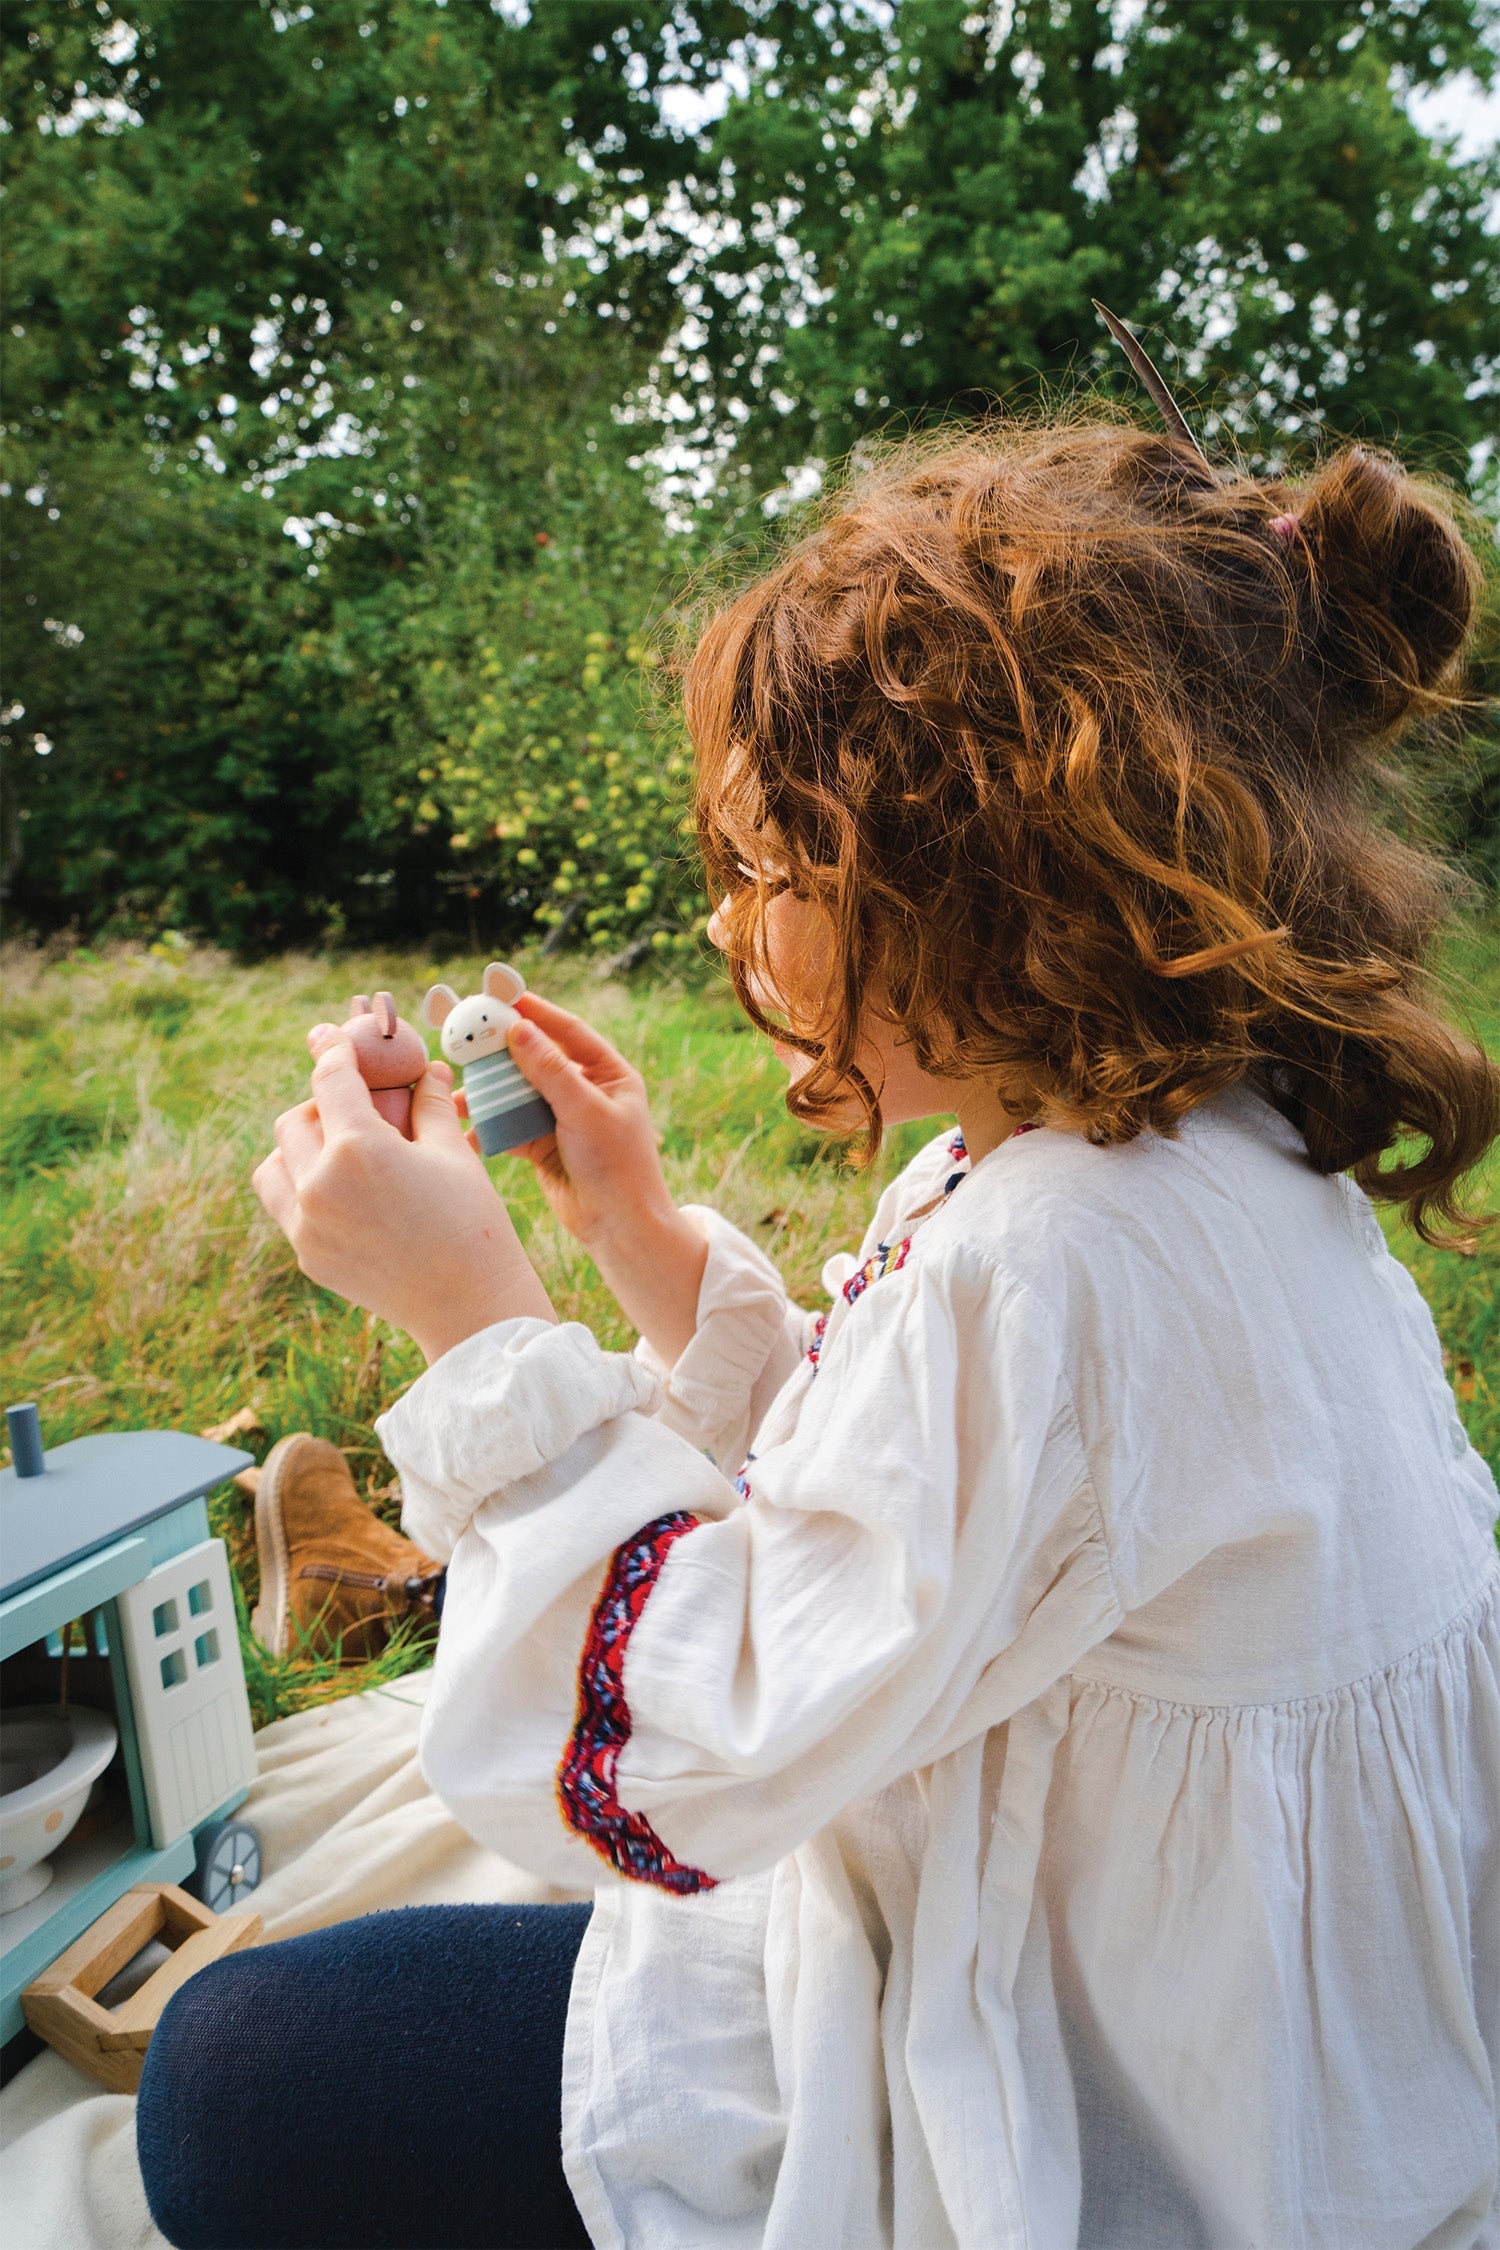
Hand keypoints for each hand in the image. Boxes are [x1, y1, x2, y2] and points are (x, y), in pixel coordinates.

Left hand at [252, 1028, 554, 1364]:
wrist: (469, 1304)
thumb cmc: (472, 1222)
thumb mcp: (453, 1152)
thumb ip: (429, 1104)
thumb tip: (426, 1069)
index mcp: (358, 1148)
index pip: (331, 1078)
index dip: (332, 1048)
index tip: (331, 1034)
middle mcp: (318, 1184)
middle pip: (294, 1120)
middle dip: (321, 1105)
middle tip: (355, 1108)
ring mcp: (306, 1224)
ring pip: (274, 1164)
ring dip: (299, 1148)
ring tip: (339, 1153)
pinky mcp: (308, 1254)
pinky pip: (286, 1206)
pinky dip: (304, 1188)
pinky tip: (345, 1192)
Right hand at [464, 994, 707, 1365]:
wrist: (619, 1228)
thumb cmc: (617, 1166)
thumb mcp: (585, 1111)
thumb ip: (551, 1070)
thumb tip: (519, 1029)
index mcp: (610, 1075)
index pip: (569, 1032)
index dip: (537, 1013)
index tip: (503, 998)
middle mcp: (586, 1092)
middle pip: (537, 1060)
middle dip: (502, 1054)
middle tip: (467, 1040)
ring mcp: (563, 1119)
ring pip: (518, 1094)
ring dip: (490, 1093)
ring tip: (460, 1093)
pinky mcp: (543, 1146)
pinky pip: (510, 1126)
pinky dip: (490, 1127)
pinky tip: (468, 1130)